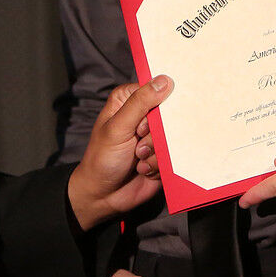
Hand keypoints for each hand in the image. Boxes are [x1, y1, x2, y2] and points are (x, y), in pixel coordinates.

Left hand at [67, 75, 172, 229]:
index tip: (145, 121)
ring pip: (172, 137)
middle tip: (138, 143)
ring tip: (137, 159)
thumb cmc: (102, 158)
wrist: (102, 196)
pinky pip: (173, 156)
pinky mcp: (161, 156)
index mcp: (128, 100)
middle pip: (167, 115)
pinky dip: (158, 165)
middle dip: (154, 134)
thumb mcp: (118, 127)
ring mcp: (153, 136)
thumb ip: (140, 103)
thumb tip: (164, 80)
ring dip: (155, 152)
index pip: (155, 90)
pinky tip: (143, 169)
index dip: (156, 106)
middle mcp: (142, 115)